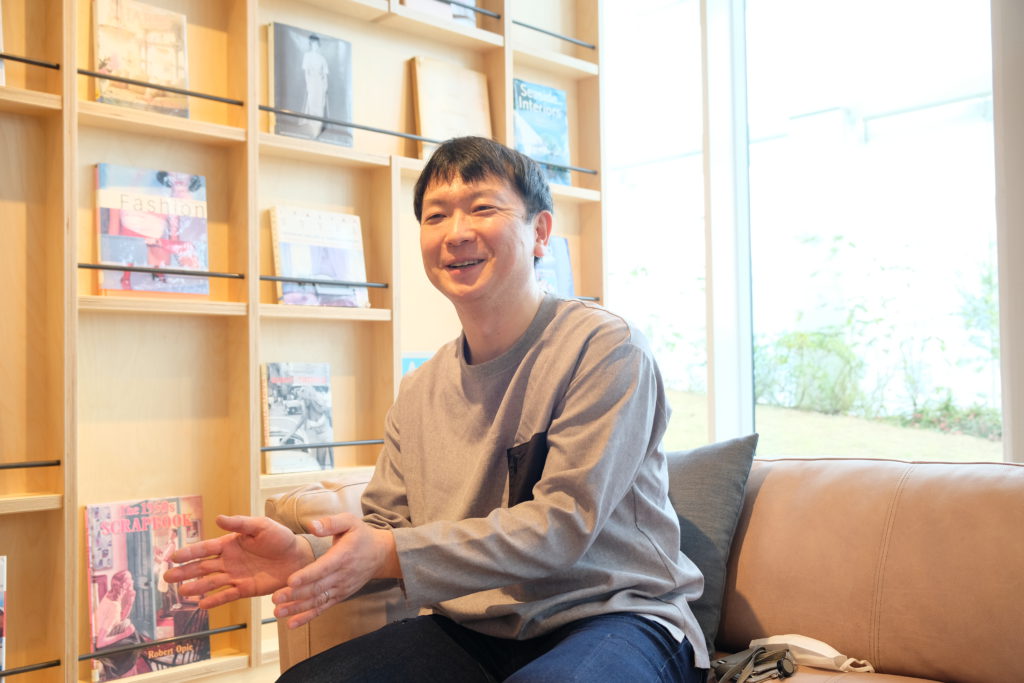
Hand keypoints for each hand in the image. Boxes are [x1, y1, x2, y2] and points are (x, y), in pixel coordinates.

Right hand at [163, 515, 312, 609]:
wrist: (298, 557)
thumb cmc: (280, 538)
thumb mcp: (261, 526)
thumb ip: (240, 524)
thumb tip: (218, 518)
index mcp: (230, 544)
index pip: (205, 548)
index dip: (189, 553)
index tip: (173, 557)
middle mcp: (229, 560)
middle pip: (202, 567)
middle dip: (185, 572)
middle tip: (167, 578)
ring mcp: (236, 575)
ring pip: (211, 582)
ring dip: (196, 587)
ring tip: (181, 592)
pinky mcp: (246, 589)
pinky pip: (227, 595)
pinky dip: (215, 600)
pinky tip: (201, 605)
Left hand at [271, 513, 399, 628]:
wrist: (380, 555)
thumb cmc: (361, 536)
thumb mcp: (350, 522)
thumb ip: (330, 523)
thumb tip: (311, 526)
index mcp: (343, 556)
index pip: (323, 568)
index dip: (307, 575)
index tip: (290, 580)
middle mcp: (342, 575)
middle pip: (317, 587)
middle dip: (295, 594)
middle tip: (275, 598)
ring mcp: (341, 588)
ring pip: (317, 600)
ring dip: (297, 608)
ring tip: (278, 612)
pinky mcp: (340, 596)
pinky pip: (322, 608)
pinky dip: (307, 617)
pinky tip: (291, 624)